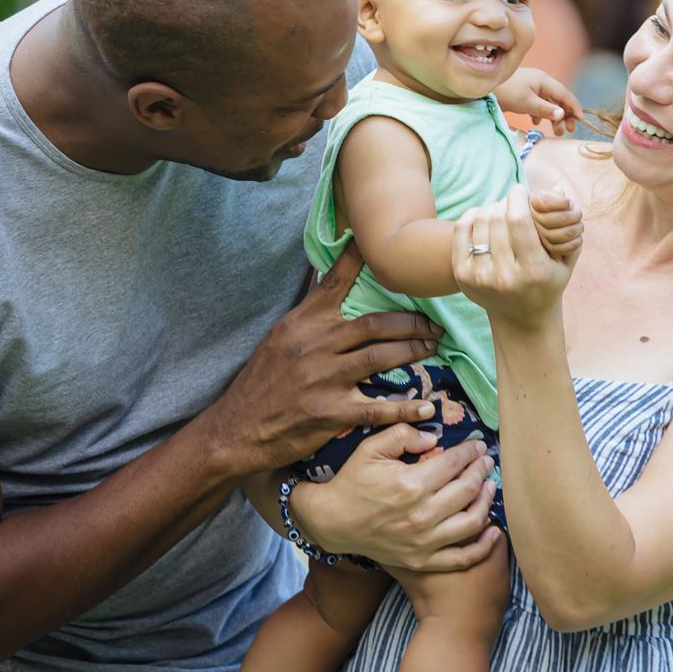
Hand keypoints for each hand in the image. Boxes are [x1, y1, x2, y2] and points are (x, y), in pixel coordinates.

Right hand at [207, 244, 442, 474]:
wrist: (239, 427)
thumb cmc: (262, 382)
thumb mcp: (279, 338)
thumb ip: (309, 317)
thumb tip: (333, 288)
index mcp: (302, 322)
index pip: (335, 281)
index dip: (361, 259)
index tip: (385, 244)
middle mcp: (315, 343)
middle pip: (375, 324)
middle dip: (411, 322)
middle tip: (433, 324)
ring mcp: (324, 377)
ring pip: (381, 356)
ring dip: (413, 351)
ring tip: (433, 348)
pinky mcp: (331, 411)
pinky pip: (378, 407)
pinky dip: (405, 408)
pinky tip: (426, 407)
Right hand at [287, 424, 501, 573]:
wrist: (332, 522)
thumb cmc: (352, 482)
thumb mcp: (371, 448)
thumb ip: (403, 434)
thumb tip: (435, 437)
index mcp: (411, 484)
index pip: (454, 463)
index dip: (470, 452)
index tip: (478, 447)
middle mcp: (421, 515)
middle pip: (467, 489)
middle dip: (481, 471)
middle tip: (486, 462)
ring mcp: (424, 542)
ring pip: (472, 522)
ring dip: (487, 502)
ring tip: (489, 488)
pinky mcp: (422, 561)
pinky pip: (462, 558)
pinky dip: (483, 547)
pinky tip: (494, 532)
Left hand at [454, 185, 578, 326]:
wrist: (522, 320)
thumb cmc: (548, 283)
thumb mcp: (565, 259)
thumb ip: (565, 224)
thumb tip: (556, 187)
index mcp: (533, 272)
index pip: (519, 222)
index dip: (518, 198)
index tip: (520, 189)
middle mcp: (504, 277)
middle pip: (497, 219)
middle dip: (505, 202)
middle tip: (512, 200)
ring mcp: (479, 277)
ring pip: (479, 221)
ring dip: (490, 208)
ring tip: (501, 210)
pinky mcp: (462, 275)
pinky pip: (461, 231)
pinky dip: (472, 216)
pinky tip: (483, 216)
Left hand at [495, 67, 582, 135]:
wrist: (485, 88)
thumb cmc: (506, 93)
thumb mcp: (527, 103)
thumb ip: (546, 109)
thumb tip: (562, 115)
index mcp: (544, 80)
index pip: (565, 94)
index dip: (574, 107)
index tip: (581, 121)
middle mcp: (540, 82)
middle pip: (559, 99)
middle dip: (565, 115)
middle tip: (569, 130)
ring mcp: (532, 87)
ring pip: (549, 103)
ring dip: (554, 116)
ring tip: (556, 131)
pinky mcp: (524, 93)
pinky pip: (539, 104)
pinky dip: (541, 114)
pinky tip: (536, 122)